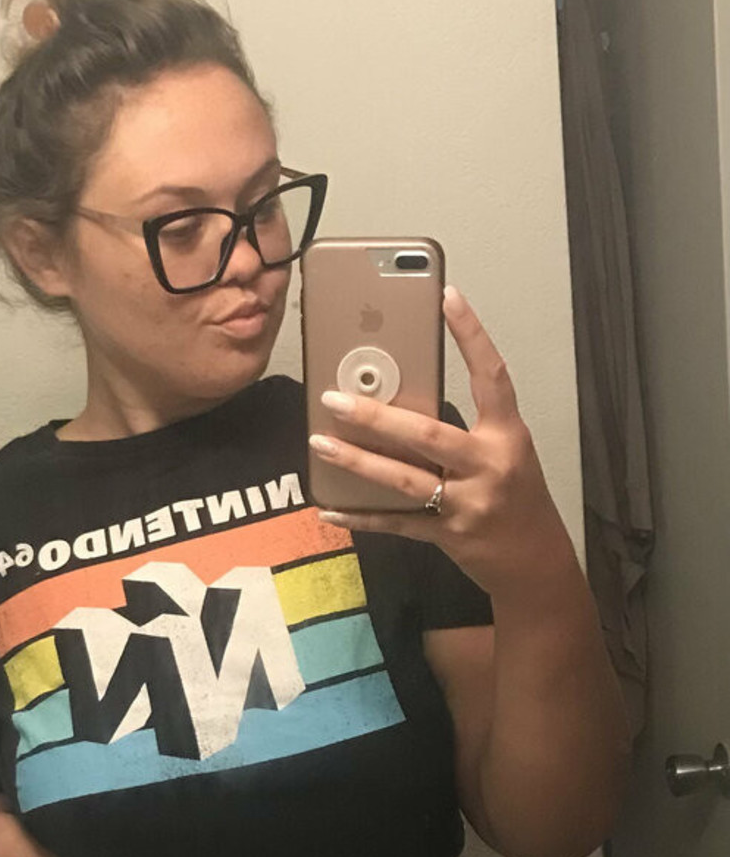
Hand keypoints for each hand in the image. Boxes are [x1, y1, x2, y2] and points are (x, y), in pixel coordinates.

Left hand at [308, 286, 575, 597]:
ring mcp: (468, 503)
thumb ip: (465, 427)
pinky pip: (396, 523)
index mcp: (507, 435)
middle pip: (428, 434)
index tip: (447, 296)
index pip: (492, 375)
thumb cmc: (516, 496)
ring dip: (357, 462)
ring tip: (320, 442)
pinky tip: (329, 507)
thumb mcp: (504, 451)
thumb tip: (399, 400)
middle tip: (335, 398)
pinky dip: (360, 516)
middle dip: (377, 417)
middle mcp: (489, 465)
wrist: (536, 560)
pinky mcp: (448, 535)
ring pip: (403, 479)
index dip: (471, 334)